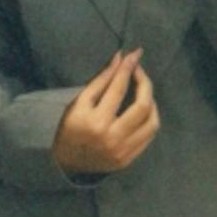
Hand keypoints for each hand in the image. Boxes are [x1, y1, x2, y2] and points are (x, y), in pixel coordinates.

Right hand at [52, 49, 159, 175]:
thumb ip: (101, 80)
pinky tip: (144, 111)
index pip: (119, 88)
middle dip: (145, 83)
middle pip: (142, 106)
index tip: (134, 55)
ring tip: (144, 93)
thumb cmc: (70, 127)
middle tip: (140, 72)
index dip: (128, 68)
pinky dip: (150, 120)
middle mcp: (112, 137)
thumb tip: (120, 58)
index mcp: (96, 121)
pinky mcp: (128, 160)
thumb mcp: (80, 101)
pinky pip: (149, 137)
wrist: (64, 161)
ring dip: (152, 103)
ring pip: (151, 123)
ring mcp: (122, 151)